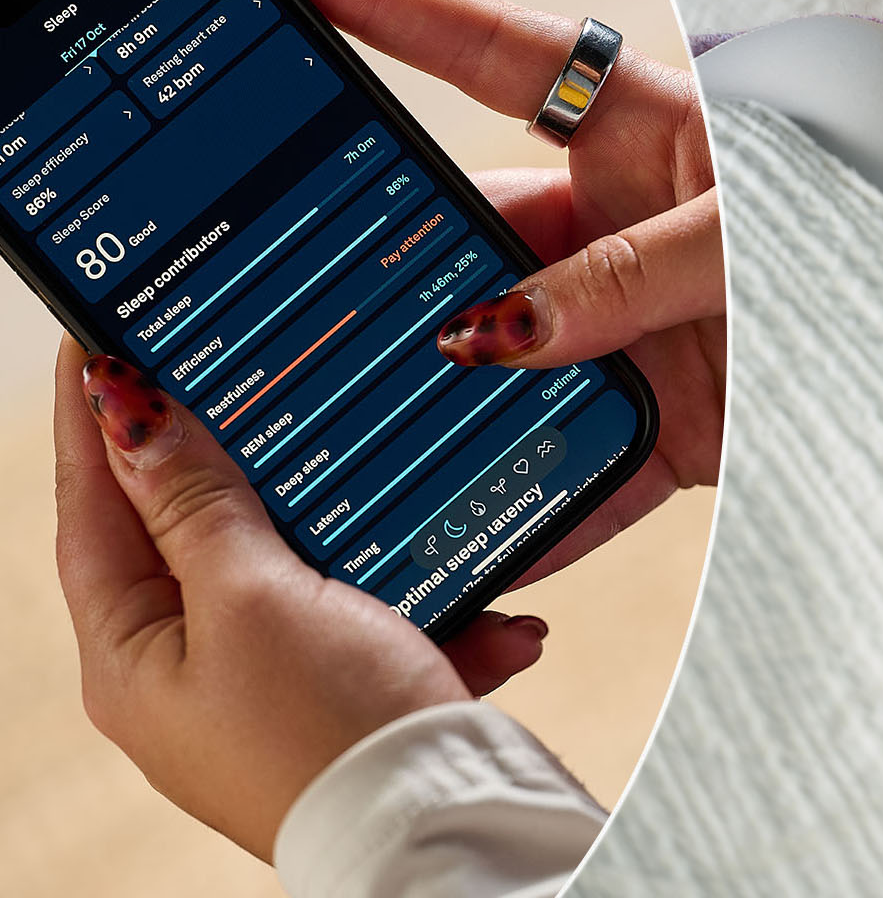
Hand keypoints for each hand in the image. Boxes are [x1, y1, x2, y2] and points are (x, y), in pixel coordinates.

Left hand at [52, 339, 511, 859]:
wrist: (439, 836)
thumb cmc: (327, 733)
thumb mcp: (255, 594)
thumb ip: (198, 503)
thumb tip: (131, 416)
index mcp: (132, 653)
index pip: (93, 506)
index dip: (97, 417)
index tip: (99, 337)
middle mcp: (191, 673)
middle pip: (198, 532)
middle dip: (237, 458)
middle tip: (241, 369)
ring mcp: (273, 689)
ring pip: (305, 571)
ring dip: (363, 533)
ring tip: (393, 482)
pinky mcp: (350, 702)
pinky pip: (386, 627)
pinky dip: (441, 609)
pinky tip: (497, 611)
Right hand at [248, 0, 724, 586]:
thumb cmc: (866, 251)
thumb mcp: (752, 240)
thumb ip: (640, 271)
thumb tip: (512, 329)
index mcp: (643, 135)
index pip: (492, 56)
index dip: (390, 5)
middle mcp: (613, 229)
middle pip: (469, 234)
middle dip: (387, 263)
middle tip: (284, 277)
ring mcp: (624, 328)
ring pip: (501, 363)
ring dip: (439, 401)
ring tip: (343, 426)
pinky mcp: (658, 425)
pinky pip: (570, 469)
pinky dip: (526, 512)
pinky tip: (461, 542)